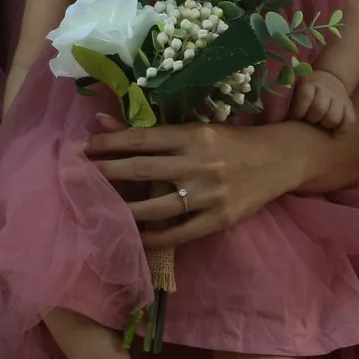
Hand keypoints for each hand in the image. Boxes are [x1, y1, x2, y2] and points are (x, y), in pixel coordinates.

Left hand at [85, 113, 310, 247]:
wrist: (280, 159)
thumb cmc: (232, 140)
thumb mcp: (194, 128)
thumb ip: (151, 130)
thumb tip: (102, 121)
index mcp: (193, 135)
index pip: (142, 139)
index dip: (109, 143)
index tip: (84, 147)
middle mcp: (199, 163)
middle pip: (142, 170)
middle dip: (107, 173)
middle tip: (78, 176)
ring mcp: (210, 194)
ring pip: (157, 206)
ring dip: (123, 209)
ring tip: (97, 210)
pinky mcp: (220, 219)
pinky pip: (180, 233)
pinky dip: (154, 237)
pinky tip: (133, 237)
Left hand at [289, 72, 356, 132]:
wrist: (331, 79)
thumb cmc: (307, 90)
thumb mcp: (297, 88)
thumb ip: (288, 99)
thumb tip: (276, 116)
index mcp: (309, 83)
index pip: (305, 98)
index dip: (298, 111)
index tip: (295, 116)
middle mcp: (326, 89)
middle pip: (319, 110)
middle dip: (311, 119)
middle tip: (308, 120)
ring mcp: (339, 98)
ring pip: (334, 118)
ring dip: (325, 124)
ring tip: (320, 123)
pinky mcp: (350, 106)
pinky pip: (350, 121)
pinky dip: (342, 128)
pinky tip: (334, 129)